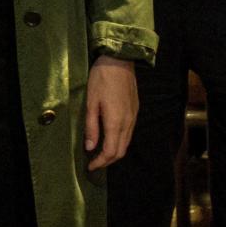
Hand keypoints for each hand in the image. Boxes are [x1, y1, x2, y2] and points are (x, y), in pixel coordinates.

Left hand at [84, 55, 137, 170]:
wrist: (120, 60)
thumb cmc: (101, 79)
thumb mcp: (91, 103)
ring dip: (115, 152)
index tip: (90, 166)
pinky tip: (110, 137)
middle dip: (108, 161)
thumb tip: (90, 147)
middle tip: (94, 163)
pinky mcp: (135, 110)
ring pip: (126, 142)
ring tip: (100, 153)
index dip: (100, 162)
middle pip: (121, 151)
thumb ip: (91, 127)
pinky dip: (120, 141)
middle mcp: (128, 122)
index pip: (110, 151)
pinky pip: (129, 133)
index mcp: (115, 122)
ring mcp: (133, 116)